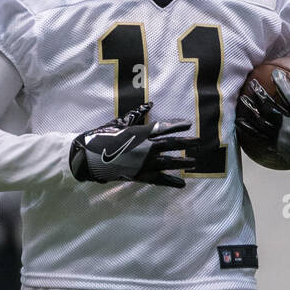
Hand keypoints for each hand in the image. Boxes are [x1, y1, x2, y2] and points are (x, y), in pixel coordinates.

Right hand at [70, 102, 199, 187]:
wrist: (89, 156)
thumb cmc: (103, 137)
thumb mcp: (119, 122)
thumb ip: (136, 115)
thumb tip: (149, 105)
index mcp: (140, 132)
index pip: (164, 127)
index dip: (177, 125)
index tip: (188, 124)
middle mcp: (145, 147)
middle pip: (171, 144)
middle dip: (186, 143)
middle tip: (199, 142)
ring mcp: (143, 162)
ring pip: (168, 161)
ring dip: (182, 161)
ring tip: (194, 162)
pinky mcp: (139, 175)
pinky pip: (158, 179)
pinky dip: (170, 181)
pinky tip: (182, 184)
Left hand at [236, 69, 289, 181]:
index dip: (282, 85)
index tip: (275, 74)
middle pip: (270, 109)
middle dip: (260, 95)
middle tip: (252, 83)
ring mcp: (281, 139)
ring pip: (261, 122)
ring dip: (250, 110)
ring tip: (241, 99)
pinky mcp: (276, 147)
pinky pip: (259, 137)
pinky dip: (248, 129)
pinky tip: (238, 122)